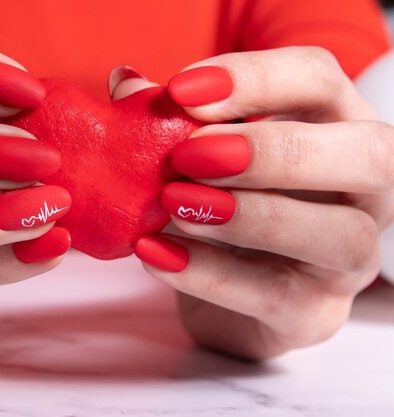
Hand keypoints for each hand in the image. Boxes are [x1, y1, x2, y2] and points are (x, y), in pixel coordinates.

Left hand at [110, 47, 393, 358]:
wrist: (223, 297)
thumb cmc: (220, 212)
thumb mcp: (195, 159)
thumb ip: (169, 121)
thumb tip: (126, 83)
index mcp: (335, 130)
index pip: (321, 80)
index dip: (256, 79)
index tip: (181, 91)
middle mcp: (363, 192)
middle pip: (369, 154)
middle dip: (272, 150)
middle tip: (189, 154)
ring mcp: (350, 260)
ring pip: (342, 234)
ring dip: (250, 215)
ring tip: (173, 204)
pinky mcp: (316, 314)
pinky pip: (278, 296)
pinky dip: (210, 273)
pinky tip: (154, 252)